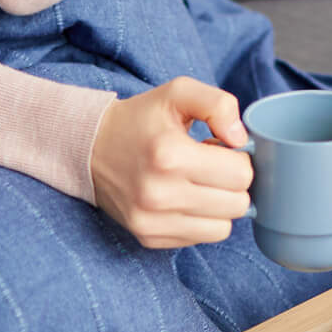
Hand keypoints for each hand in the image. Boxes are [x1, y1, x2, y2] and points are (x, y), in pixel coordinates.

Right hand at [88, 77, 252, 247]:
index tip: (220, 148)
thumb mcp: (179, 92)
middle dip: (233, 183)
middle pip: (237, 205)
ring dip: (219, 205)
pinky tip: (183, 198)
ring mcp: (151, 221)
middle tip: (211, 165)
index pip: (241, 174)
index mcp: (170, 155)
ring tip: (197, 182)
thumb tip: (242, 140)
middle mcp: (159, 194)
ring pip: (223, 228)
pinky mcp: (147, 238)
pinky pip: (199, 238)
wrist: (90, 147)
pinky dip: (200, 220)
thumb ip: (219, 105)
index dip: (240, 158)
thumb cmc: (141, 118)